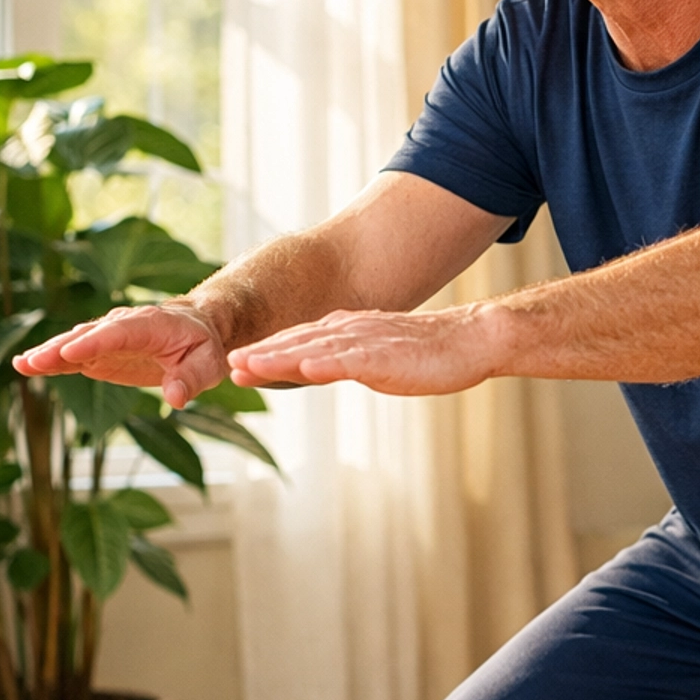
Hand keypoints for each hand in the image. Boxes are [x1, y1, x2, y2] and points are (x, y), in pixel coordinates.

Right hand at [15, 305, 226, 408]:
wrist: (195, 330)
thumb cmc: (202, 346)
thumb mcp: (208, 364)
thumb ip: (190, 379)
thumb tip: (176, 399)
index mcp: (150, 324)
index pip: (118, 333)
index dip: (95, 343)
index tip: (71, 353)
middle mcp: (122, 326)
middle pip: (87, 336)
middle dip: (61, 349)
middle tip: (35, 361)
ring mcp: (106, 338)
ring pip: (74, 344)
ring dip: (48, 354)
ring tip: (23, 365)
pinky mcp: (99, 353)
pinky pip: (72, 357)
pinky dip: (51, 361)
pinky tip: (27, 366)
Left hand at [227, 306, 499, 396]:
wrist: (470, 339)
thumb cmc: (428, 352)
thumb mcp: (376, 357)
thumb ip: (347, 359)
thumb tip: (318, 367)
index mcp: (348, 331)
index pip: (299, 340)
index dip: (267, 351)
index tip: (237, 362)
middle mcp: (351, 331)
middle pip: (298, 341)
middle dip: (262, 353)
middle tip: (230, 363)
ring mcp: (367, 342)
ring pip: (315, 348)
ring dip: (280, 358)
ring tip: (248, 366)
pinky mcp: (387, 356)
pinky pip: (351, 360)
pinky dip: (325, 363)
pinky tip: (304, 368)